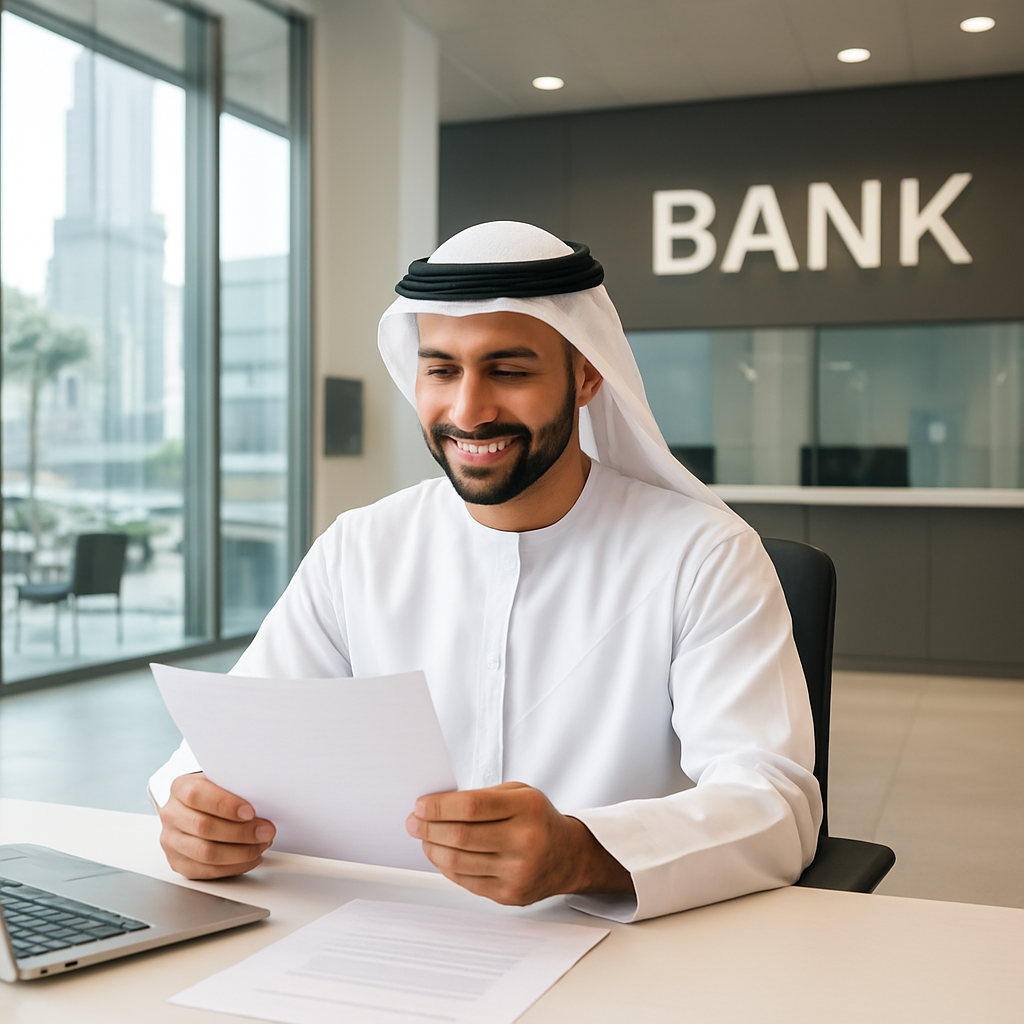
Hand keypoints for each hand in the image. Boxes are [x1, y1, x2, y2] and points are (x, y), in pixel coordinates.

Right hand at [158, 773, 274, 879]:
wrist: (196, 806)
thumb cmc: (215, 792)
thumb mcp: (222, 780)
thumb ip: (236, 787)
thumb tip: (263, 800)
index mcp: (180, 788)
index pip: (198, 796)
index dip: (226, 805)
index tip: (250, 812)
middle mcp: (172, 815)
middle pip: (204, 827)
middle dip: (241, 832)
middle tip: (266, 831)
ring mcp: (172, 841)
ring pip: (206, 853)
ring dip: (241, 852)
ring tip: (262, 845)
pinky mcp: (178, 863)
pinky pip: (208, 871)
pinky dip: (235, 866)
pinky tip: (251, 857)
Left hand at [405, 781, 632, 905]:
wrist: (569, 856)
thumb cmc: (538, 819)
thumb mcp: (519, 793)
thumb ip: (482, 797)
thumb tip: (437, 806)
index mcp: (527, 808)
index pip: (472, 807)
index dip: (439, 806)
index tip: (420, 805)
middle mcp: (524, 841)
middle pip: (460, 836)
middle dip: (428, 828)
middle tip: (413, 822)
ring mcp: (517, 872)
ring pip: (458, 862)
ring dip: (431, 848)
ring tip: (424, 837)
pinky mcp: (509, 895)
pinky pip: (465, 881)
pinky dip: (445, 867)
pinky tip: (440, 854)